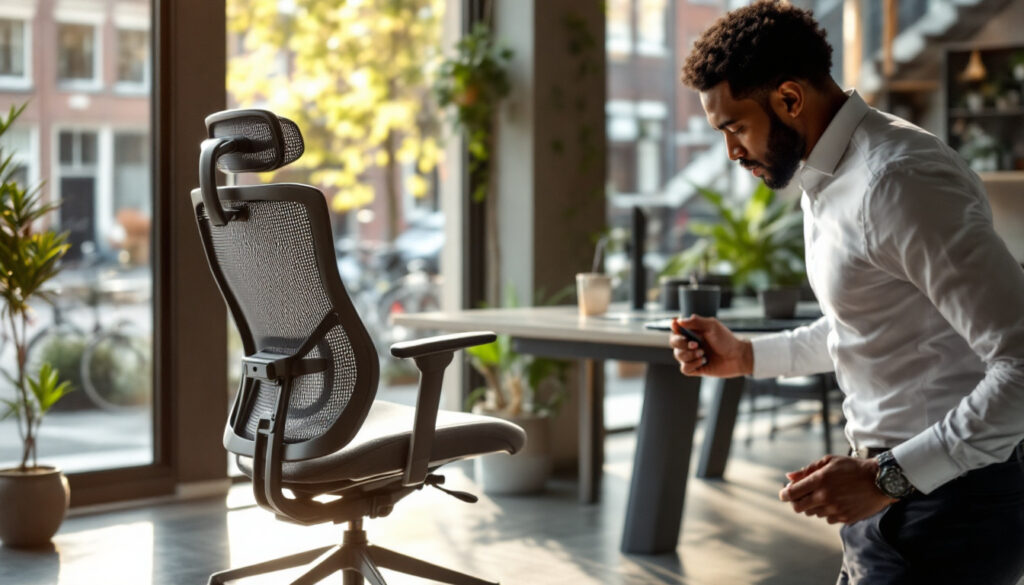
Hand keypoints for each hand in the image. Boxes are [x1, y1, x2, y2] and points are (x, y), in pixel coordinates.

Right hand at [670, 315, 752, 377]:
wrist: (737, 357)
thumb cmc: (726, 340)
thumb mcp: (712, 326)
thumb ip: (696, 321)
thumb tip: (678, 321)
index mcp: (692, 332)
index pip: (676, 329)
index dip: (674, 328)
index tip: (677, 327)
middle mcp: (690, 344)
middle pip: (674, 343)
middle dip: (683, 344)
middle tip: (696, 344)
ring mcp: (692, 356)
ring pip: (678, 356)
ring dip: (690, 355)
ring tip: (703, 354)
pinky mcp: (695, 368)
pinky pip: (684, 369)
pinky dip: (692, 365)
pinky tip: (703, 362)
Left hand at [779, 455, 896, 524]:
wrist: (880, 481)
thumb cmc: (853, 467)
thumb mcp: (830, 461)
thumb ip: (808, 470)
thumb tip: (789, 477)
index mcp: (819, 480)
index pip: (791, 493)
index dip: (784, 494)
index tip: (784, 493)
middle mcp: (825, 497)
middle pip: (798, 508)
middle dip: (796, 502)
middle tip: (802, 496)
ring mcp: (835, 509)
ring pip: (813, 513)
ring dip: (813, 506)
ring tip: (825, 495)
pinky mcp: (844, 518)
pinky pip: (827, 519)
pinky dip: (827, 512)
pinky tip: (836, 502)